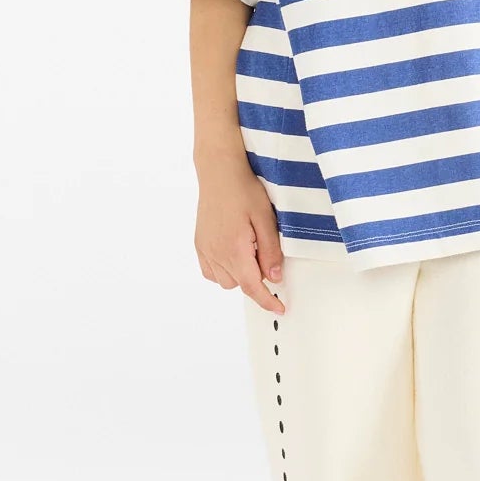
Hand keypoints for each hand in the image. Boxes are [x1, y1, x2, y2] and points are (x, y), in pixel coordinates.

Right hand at [195, 148, 288, 312]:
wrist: (219, 171)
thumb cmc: (244, 189)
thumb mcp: (266, 219)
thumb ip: (271, 251)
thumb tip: (275, 278)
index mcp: (234, 249)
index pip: (252, 286)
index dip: (267, 301)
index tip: (279, 309)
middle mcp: (215, 253)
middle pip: (239, 284)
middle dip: (256, 278)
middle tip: (264, 251)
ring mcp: (204, 249)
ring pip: (224, 280)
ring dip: (239, 274)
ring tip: (248, 247)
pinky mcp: (199, 244)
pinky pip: (211, 271)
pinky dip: (223, 269)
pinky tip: (233, 252)